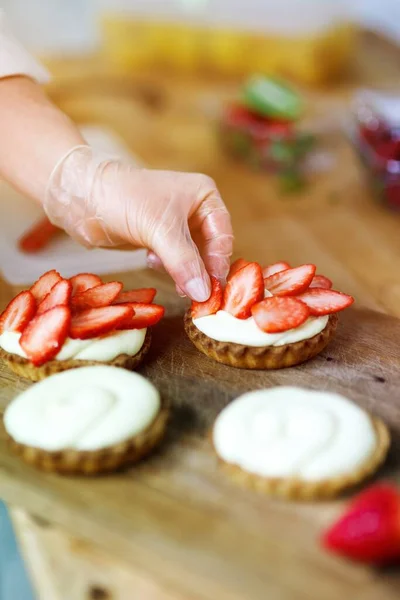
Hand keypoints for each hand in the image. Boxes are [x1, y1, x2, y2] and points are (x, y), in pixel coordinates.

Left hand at [44, 146, 232, 300]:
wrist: (82, 198)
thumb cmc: (124, 200)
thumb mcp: (159, 230)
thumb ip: (184, 262)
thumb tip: (204, 293)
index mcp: (204, 196)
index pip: (222, 235)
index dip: (218, 262)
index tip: (213, 289)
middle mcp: (194, 209)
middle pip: (209, 249)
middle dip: (201, 271)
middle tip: (198, 297)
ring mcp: (176, 225)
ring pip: (191, 258)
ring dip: (185, 273)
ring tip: (177, 284)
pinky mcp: (158, 238)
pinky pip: (174, 261)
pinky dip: (169, 268)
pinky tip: (153, 262)